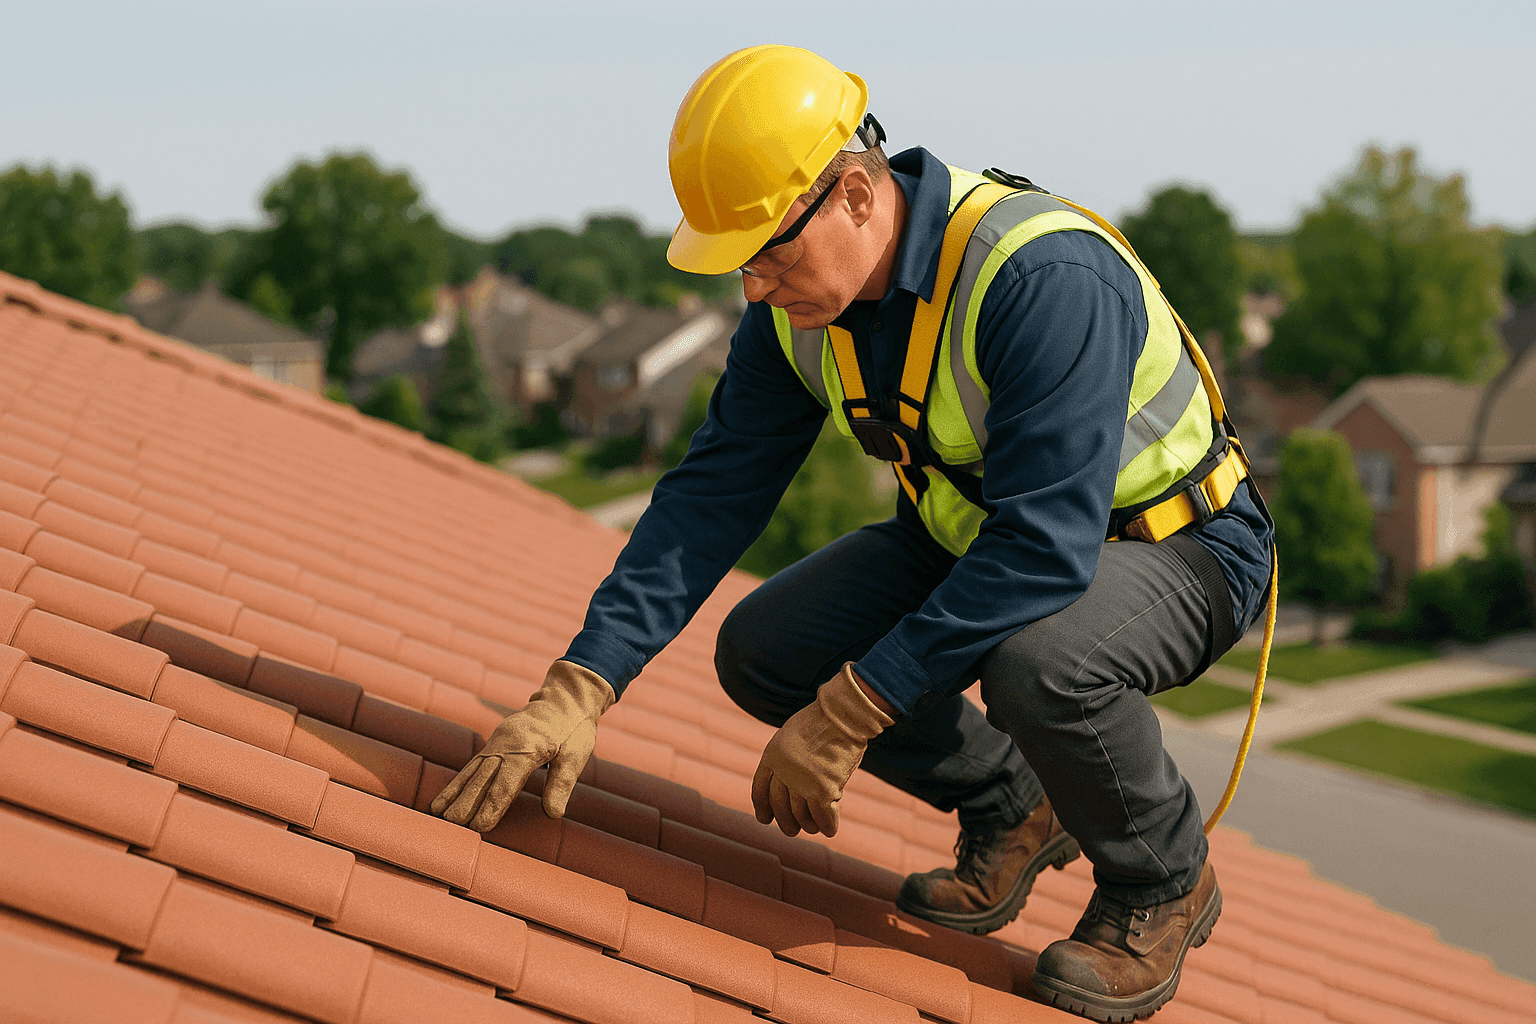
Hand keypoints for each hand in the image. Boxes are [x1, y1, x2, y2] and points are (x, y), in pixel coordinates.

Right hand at [431, 660, 614, 830]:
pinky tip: (446, 796)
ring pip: (472, 771)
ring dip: (454, 792)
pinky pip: (473, 765)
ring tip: (436, 813)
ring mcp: (497, 743)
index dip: (492, 806)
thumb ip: (561, 784)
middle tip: (450, 825)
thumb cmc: (574, 730)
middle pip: (482, 778)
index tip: (479, 826)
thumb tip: (553, 813)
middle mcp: (506, 745)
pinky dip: (459, 781)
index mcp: (527, 749)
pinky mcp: (494, 744)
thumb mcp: (576, 755)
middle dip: (465, 803)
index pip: (506, 784)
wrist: (565, 699)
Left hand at [751, 663, 894, 837]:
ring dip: (808, 825)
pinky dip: (827, 826)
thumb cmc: (823, 721)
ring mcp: (803, 782)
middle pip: (779, 807)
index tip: (765, 819)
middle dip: (785, 822)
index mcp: (772, 755)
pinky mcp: (824, 790)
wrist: (844, 714)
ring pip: (801, 815)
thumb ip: (787, 759)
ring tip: (813, 827)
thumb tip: (791, 786)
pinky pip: (823, 817)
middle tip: (792, 830)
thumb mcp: (792, 735)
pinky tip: (830, 829)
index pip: (759, 790)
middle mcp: (783, 771)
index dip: (762, 808)